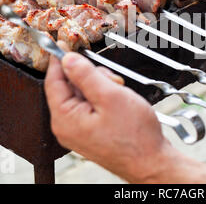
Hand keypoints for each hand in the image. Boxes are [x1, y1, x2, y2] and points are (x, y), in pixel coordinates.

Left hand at [44, 42, 173, 182]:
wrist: (151, 161)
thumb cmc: (135, 136)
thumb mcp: (110, 97)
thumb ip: (86, 75)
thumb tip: (68, 59)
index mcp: (65, 119)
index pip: (53, 81)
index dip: (58, 60)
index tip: (62, 44)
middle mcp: (67, 127)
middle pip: (70, 87)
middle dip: (91, 77)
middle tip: (111, 80)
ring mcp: (79, 131)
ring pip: (83, 95)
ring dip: (101, 87)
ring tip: (119, 95)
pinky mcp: (91, 132)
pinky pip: (91, 106)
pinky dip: (104, 99)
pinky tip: (119, 103)